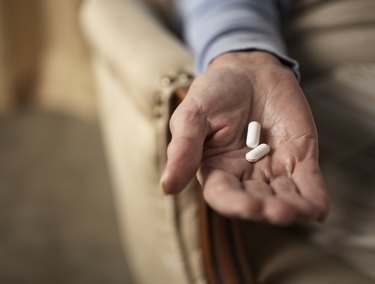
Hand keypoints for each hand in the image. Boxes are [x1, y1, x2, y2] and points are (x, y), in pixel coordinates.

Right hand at [161, 51, 328, 223]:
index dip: (235, 203)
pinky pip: (306, 180)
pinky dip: (313, 196)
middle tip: (279, 211)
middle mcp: (244, 174)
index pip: (223, 194)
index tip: (248, 207)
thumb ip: (182, 149)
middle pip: (257, 199)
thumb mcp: (192, 115)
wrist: (247, 70)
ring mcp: (273, 166)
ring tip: (302, 212)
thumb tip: (167, 187)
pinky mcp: (298, 156)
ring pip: (284, 194)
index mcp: (216, 168)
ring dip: (294, 206)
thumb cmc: (213, 92)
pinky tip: (318, 210)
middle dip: (268, 208)